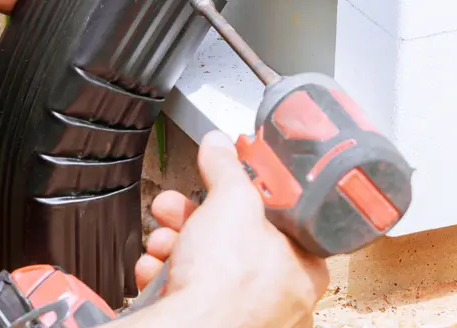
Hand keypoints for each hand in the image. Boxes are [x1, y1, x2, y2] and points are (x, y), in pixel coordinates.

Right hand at [134, 131, 329, 327]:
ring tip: (161, 240)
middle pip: (235, 243)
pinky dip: (167, 280)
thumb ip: (226, 168)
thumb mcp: (231, 202)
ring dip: (176, 247)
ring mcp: (247, 321)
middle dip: (195, 220)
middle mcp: (281, 301)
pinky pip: (190, 298)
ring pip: (208, 271)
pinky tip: (152, 270)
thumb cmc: (226, 284)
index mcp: (303, 269)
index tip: (218, 184)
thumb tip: (219, 145)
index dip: (242, 196)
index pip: (277, 219)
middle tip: (175, 207)